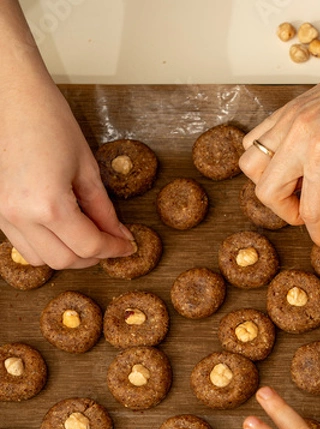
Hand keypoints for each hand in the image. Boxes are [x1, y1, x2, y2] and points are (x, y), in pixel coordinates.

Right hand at [0, 78, 133, 268]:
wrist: (12, 97)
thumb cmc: (49, 121)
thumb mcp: (87, 168)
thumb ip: (103, 209)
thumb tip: (118, 234)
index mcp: (48, 205)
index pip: (88, 246)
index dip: (113, 249)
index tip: (126, 245)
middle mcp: (20, 216)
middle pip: (64, 260)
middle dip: (92, 256)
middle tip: (111, 242)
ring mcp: (3, 215)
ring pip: (41, 258)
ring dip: (67, 255)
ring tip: (86, 236)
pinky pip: (23, 244)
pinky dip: (46, 244)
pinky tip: (62, 229)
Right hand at [239, 20, 319, 254]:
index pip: (311, 211)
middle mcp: (298, 138)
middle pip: (268, 194)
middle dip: (287, 213)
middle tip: (310, 213)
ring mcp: (286, 122)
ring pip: (250, 167)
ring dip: (268, 186)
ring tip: (294, 187)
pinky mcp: (283, 113)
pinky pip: (253, 141)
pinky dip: (261, 159)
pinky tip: (285, 163)